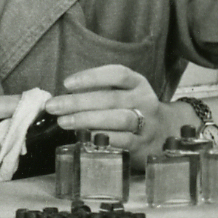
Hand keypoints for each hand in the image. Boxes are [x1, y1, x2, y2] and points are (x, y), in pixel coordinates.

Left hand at [50, 63, 167, 149]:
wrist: (163, 133)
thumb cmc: (130, 109)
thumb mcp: (121, 94)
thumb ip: (97, 92)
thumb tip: (61, 97)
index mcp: (137, 83)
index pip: (117, 74)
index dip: (91, 77)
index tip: (67, 83)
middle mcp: (144, 100)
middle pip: (111, 98)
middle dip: (78, 102)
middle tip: (54, 106)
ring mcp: (146, 123)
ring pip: (118, 119)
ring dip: (87, 120)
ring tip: (63, 122)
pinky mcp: (143, 144)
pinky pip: (124, 140)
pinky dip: (104, 138)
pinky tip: (86, 138)